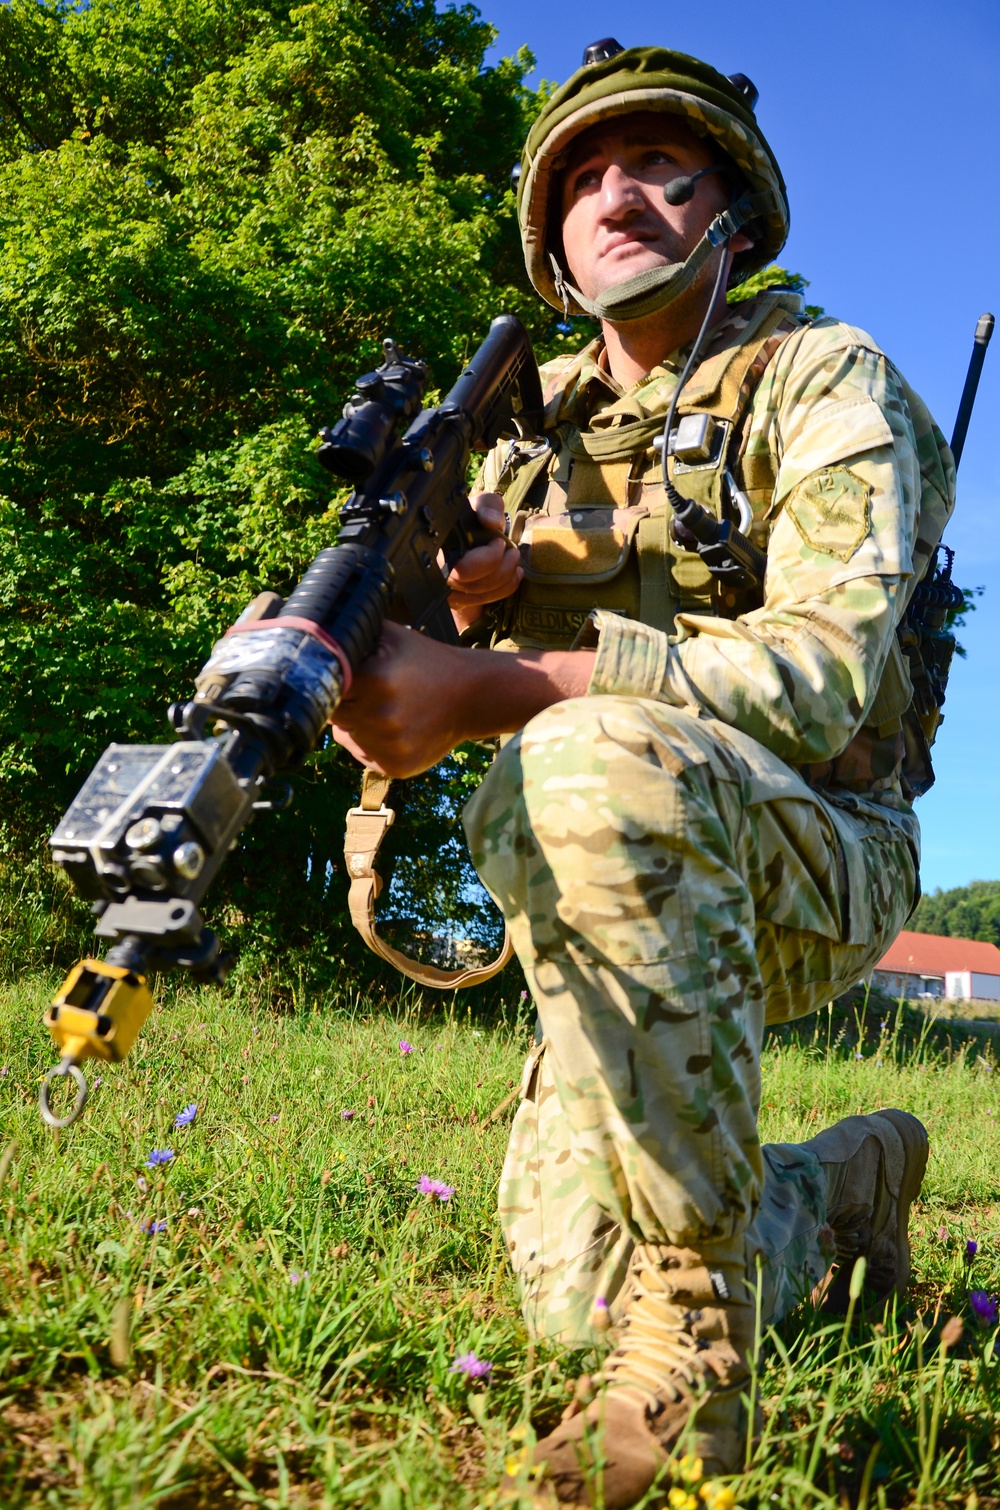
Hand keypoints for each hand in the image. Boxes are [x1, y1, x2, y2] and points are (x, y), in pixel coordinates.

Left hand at [330, 624, 596, 779]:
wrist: (472, 696)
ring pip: (346, 736)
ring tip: (386, 709)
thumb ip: (353, 633)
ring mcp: (388, 745)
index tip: (347, 678)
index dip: (334, 681)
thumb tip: (312, 630)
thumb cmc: (427, 661)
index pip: (326, 685)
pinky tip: (394, 728)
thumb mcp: (392, 636)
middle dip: (346, 702)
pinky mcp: (394, 766)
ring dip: (357, 725)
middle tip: (371, 692)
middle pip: (334, 713)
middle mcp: (379, 716)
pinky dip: (371, 743)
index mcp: (375, 678)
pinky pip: (363, 754)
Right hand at [445, 492, 521, 632]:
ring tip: (514, 558)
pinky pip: (485, 600)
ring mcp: (447, 590)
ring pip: (480, 594)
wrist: (473, 533)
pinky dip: (505, 588)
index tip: (498, 542)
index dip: (487, 559)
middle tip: (512, 551)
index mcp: (440, 547)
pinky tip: (514, 573)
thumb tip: (491, 522)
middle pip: (472, 586)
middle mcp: (439, 573)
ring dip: (506, 576)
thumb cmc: (476, 517)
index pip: (461, 569)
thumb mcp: (483, 503)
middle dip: (500, 569)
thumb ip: (487, 506)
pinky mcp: (460, 600)